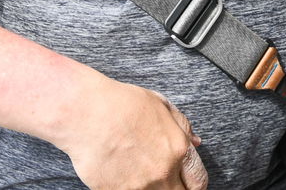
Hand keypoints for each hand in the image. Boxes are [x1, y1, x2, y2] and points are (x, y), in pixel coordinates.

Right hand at [61, 78, 205, 189]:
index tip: (189, 183)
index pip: (198, 180)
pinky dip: (131, 189)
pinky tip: (125, 177)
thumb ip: (182, 127)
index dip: (196, 184)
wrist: (86, 114)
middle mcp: (162, 171)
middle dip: (179, 189)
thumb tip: (195, 142)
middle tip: (171, 183)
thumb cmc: (121, 104)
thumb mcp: (161, 106)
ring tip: (145, 176)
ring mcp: (139, 186)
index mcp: (178, 149)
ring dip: (155, 189)